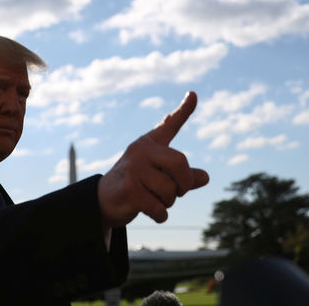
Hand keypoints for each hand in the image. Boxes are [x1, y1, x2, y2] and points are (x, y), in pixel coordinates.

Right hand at [97, 91, 209, 228]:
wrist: (103, 201)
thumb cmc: (137, 185)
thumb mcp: (160, 176)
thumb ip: (182, 175)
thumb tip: (205, 177)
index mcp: (150, 144)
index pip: (169, 125)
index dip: (184, 110)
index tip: (193, 94)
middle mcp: (141, 151)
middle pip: (181, 163)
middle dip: (185, 183)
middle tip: (179, 192)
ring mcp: (133, 169)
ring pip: (170, 190)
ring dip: (169, 202)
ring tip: (156, 200)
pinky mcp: (128, 189)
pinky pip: (159, 207)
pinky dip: (161, 214)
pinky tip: (152, 212)